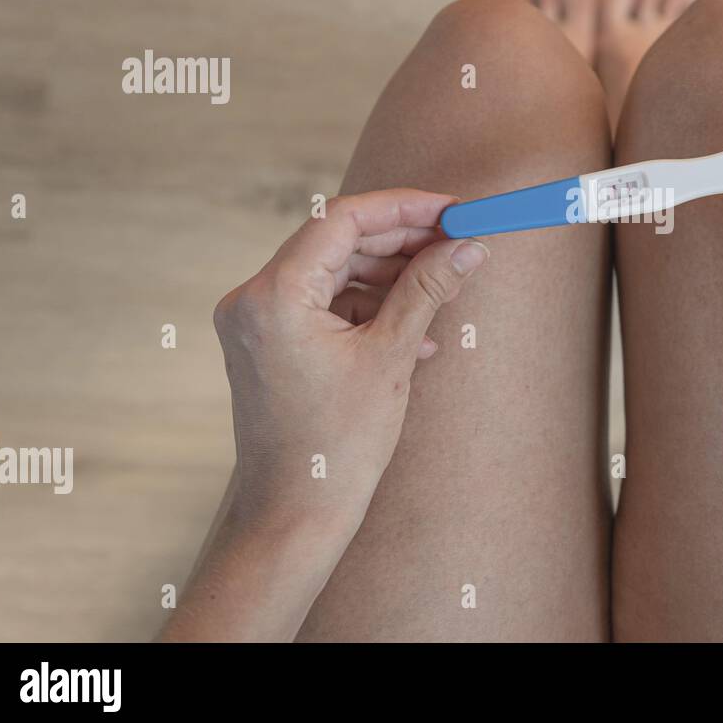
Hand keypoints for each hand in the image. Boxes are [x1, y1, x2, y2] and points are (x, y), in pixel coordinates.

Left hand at [213, 188, 488, 529]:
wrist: (295, 515)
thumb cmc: (337, 446)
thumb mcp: (392, 357)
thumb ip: (428, 289)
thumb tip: (469, 244)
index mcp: (273, 296)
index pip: (343, 219)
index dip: (404, 208)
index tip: (452, 210)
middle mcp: (253, 299)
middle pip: (338, 241)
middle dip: (402, 241)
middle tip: (457, 241)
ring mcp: (257, 322)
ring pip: (333, 271)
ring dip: (390, 276)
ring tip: (443, 288)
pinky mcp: (269, 342)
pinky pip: (324, 304)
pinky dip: (370, 308)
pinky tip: (417, 330)